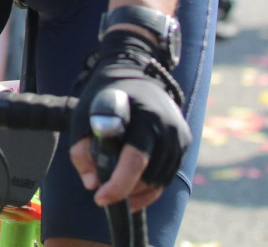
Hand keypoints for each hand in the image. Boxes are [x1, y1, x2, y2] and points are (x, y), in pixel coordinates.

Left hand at [69, 30, 189, 210]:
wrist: (134, 70)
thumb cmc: (105, 94)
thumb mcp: (84, 116)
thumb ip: (82, 151)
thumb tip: (92, 184)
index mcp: (144, 117)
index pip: (135, 160)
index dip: (118, 185)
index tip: (99, 198)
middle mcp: (168, 127)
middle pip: (149, 176)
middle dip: (125, 190)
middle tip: (103, 191)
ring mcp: (180, 135)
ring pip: (160, 181)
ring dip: (137, 192)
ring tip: (116, 187)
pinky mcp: (185, 142)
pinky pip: (167, 175)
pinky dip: (150, 187)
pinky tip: (132, 187)